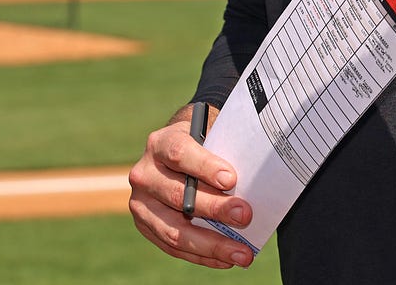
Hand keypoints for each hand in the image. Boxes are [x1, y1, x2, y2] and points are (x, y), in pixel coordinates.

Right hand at [128, 104, 254, 269]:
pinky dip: (203, 256)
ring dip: (212, 245)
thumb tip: (254, 172)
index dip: (205, 167)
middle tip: (245, 216)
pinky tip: (226, 260)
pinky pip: (174, 247)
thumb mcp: (209, 135)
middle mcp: (145, 174)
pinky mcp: (146, 227)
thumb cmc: (201, 144)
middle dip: (215, 209)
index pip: (180, 154)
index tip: (231, 180)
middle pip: (178, 196)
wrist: (174, 155)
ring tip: (242, 253)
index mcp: (160, 143)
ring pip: (175, 231)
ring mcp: (142, 204)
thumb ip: (225, 148)